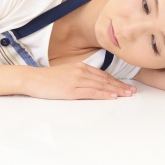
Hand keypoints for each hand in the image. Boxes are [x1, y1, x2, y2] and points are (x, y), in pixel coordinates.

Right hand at [22, 62, 136, 99]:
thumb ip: (81, 76)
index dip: (117, 81)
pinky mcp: (71, 90)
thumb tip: (94, 83)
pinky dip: (103, 94)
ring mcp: (76, 80)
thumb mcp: (67, 73)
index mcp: (81, 67)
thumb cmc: (48, 79)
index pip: (103, 75)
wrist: (32, 79)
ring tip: (127, 94)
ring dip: (116, 91)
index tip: (127, 86)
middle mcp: (81, 72)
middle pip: (105, 80)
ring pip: (101, 86)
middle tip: (132, 91)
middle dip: (120, 86)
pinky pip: (91, 92)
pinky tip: (112, 96)